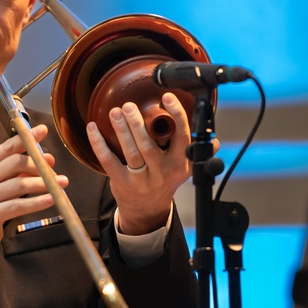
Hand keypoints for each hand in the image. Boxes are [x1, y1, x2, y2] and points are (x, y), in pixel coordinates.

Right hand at [0, 124, 65, 282]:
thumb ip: (16, 172)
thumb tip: (44, 160)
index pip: (8, 147)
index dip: (27, 138)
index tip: (42, 131)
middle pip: (16, 162)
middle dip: (39, 164)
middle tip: (54, 168)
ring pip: (20, 184)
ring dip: (44, 183)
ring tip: (60, 184)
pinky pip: (18, 206)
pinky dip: (37, 202)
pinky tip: (50, 200)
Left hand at [86, 92, 193, 234]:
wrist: (147, 211)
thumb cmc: (165, 182)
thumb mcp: (184, 170)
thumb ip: (196, 153)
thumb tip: (213, 140)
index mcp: (180, 164)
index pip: (181, 137)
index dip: (176, 115)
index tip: (167, 97)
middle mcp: (162, 172)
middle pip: (149, 144)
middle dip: (138, 123)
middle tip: (128, 105)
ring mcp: (142, 179)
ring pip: (131, 151)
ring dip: (121, 129)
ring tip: (115, 112)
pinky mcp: (123, 183)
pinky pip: (109, 161)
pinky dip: (99, 143)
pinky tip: (93, 128)